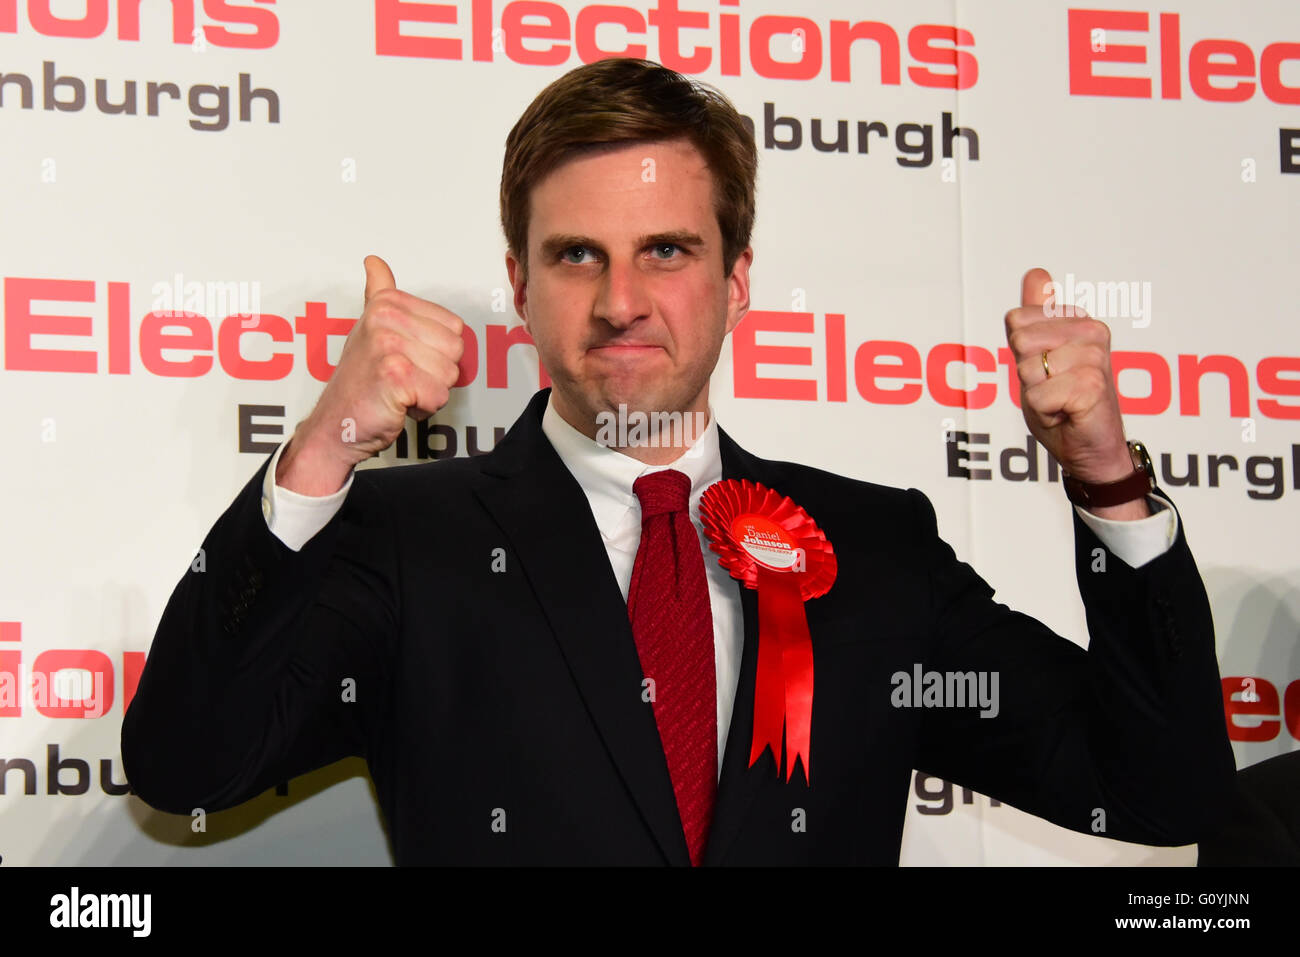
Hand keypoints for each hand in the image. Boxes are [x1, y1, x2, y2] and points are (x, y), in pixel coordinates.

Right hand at [276, 255, 465, 494]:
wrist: (335, 425)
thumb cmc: (359, 381)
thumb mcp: (368, 328)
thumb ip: (378, 293)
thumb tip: (374, 261)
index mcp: (387, 302)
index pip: (454, 327)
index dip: (436, 352)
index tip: (404, 358)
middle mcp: (386, 317)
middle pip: (456, 349)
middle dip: (436, 373)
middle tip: (401, 378)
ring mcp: (389, 344)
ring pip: (450, 374)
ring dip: (429, 391)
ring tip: (398, 390)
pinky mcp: (395, 375)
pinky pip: (438, 395)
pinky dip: (423, 408)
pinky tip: (396, 404)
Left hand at [1005, 267, 1144, 513]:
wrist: (1091, 449)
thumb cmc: (1064, 405)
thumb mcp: (1040, 356)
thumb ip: (1036, 315)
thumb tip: (1037, 274)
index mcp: (1077, 322)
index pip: (1017, 321)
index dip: (1020, 354)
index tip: (1045, 369)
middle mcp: (1091, 332)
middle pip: (1019, 341)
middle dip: (1026, 374)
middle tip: (1051, 389)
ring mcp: (1093, 358)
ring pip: (1027, 369)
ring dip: (1036, 396)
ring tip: (1060, 402)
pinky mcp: (1092, 385)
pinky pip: (1037, 396)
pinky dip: (1044, 413)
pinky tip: (1066, 414)